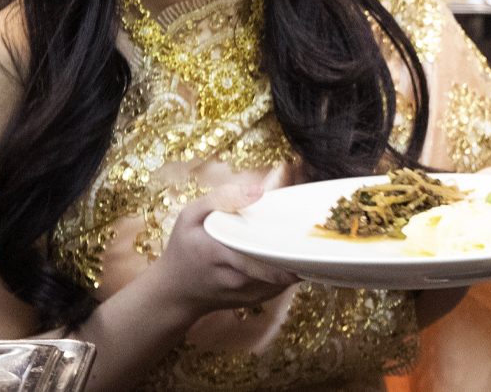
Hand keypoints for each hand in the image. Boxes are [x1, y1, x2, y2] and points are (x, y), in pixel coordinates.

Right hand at [142, 183, 298, 318]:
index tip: (306, 230)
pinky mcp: (256, 300)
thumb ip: (222, 199)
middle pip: (278, 264)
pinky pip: (282, 284)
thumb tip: (259, 190)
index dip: (286, 243)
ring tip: (304, 239)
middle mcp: (235, 278)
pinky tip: (291, 254)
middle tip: (314, 232)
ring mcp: (247, 293)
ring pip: (285, 275)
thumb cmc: (184, 249)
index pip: (259, 251)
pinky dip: (290, 269)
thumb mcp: (190, 217)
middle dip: (298, 250)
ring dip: (297, 259)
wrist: (176, 293)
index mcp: (218, 253)